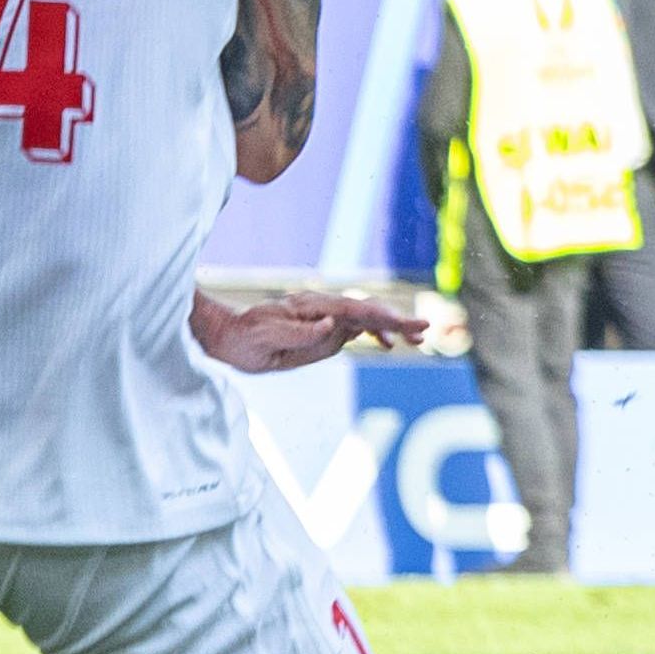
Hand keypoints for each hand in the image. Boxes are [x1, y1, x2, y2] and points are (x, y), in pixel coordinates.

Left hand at [193, 290, 426, 372]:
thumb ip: (302, 333)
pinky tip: (389, 344)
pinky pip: (355, 328)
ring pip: (366, 318)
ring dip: (393, 327)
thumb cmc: (244, 339)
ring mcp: (324, 318)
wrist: (228, 336)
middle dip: (398, 320)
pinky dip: (375, 333)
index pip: (355, 311)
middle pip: (367, 310)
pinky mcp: (323, 329)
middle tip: (426, 329)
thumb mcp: (267, 339)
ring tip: (418, 340)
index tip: (406, 325)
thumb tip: (334, 325)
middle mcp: (322, 309)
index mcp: (311, 309)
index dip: (383, 318)